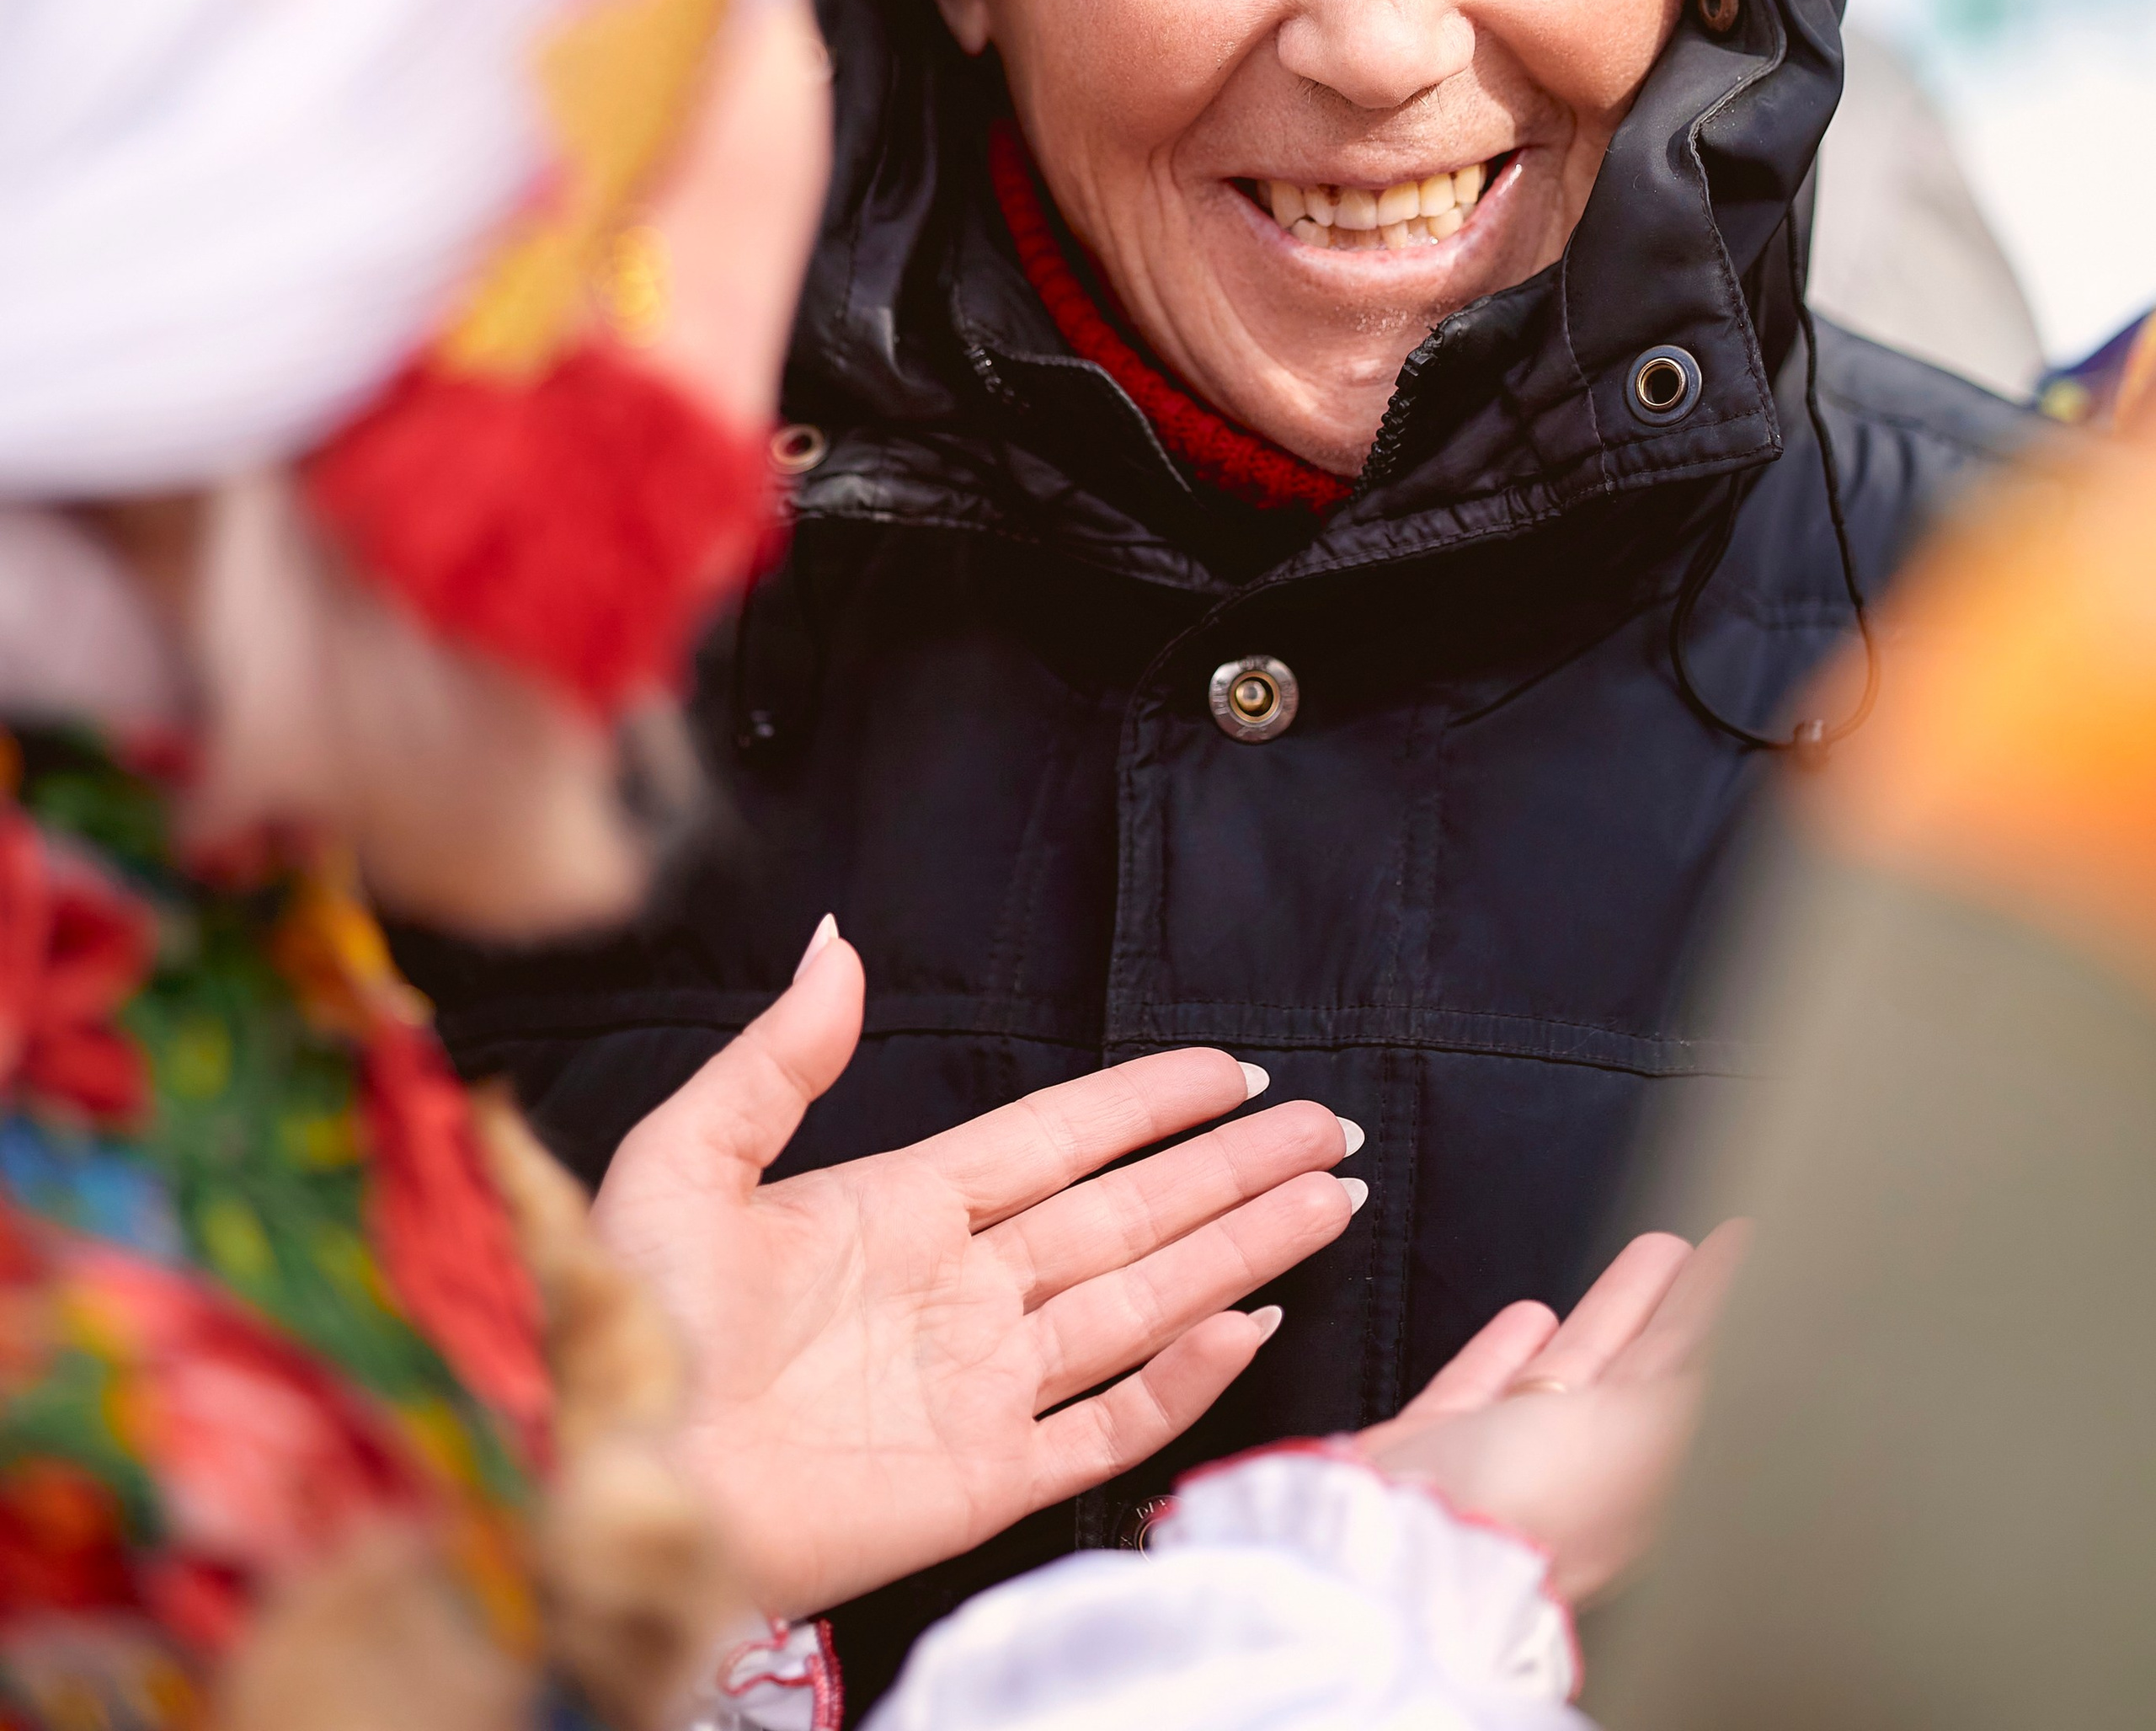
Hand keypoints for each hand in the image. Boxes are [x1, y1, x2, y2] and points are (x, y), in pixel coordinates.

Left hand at [592, 925, 1358, 1617]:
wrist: (605, 1478)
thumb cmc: (623, 1325)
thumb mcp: (684, 1161)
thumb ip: (777, 1059)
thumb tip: (837, 942)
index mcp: (900, 1208)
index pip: (1059, 1139)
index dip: (1148, 1103)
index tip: (1231, 1069)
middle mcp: (961, 1289)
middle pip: (1130, 1213)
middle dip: (1231, 1170)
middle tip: (1327, 1128)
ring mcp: (980, 1385)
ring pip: (1143, 1301)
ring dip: (1237, 1249)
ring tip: (1325, 1199)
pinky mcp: (981, 1479)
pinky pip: (1105, 1423)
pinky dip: (1182, 1381)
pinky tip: (1247, 1324)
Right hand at [1354, 1222, 1749, 1607]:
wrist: (1399, 1548)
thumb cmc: (1534, 1503)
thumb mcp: (1647, 1431)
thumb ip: (1695, 1373)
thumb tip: (1746, 1325)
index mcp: (1645, 1484)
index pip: (1695, 1377)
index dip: (1722, 1313)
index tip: (1741, 1254)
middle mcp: (1588, 1477)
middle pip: (1645, 1372)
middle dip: (1675, 1308)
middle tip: (1707, 1247)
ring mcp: (1513, 1464)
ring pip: (1577, 1371)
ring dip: (1613, 1313)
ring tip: (1643, 1257)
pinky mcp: (1443, 1450)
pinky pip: (1491, 1387)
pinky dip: (1513, 1349)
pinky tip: (1530, 1316)